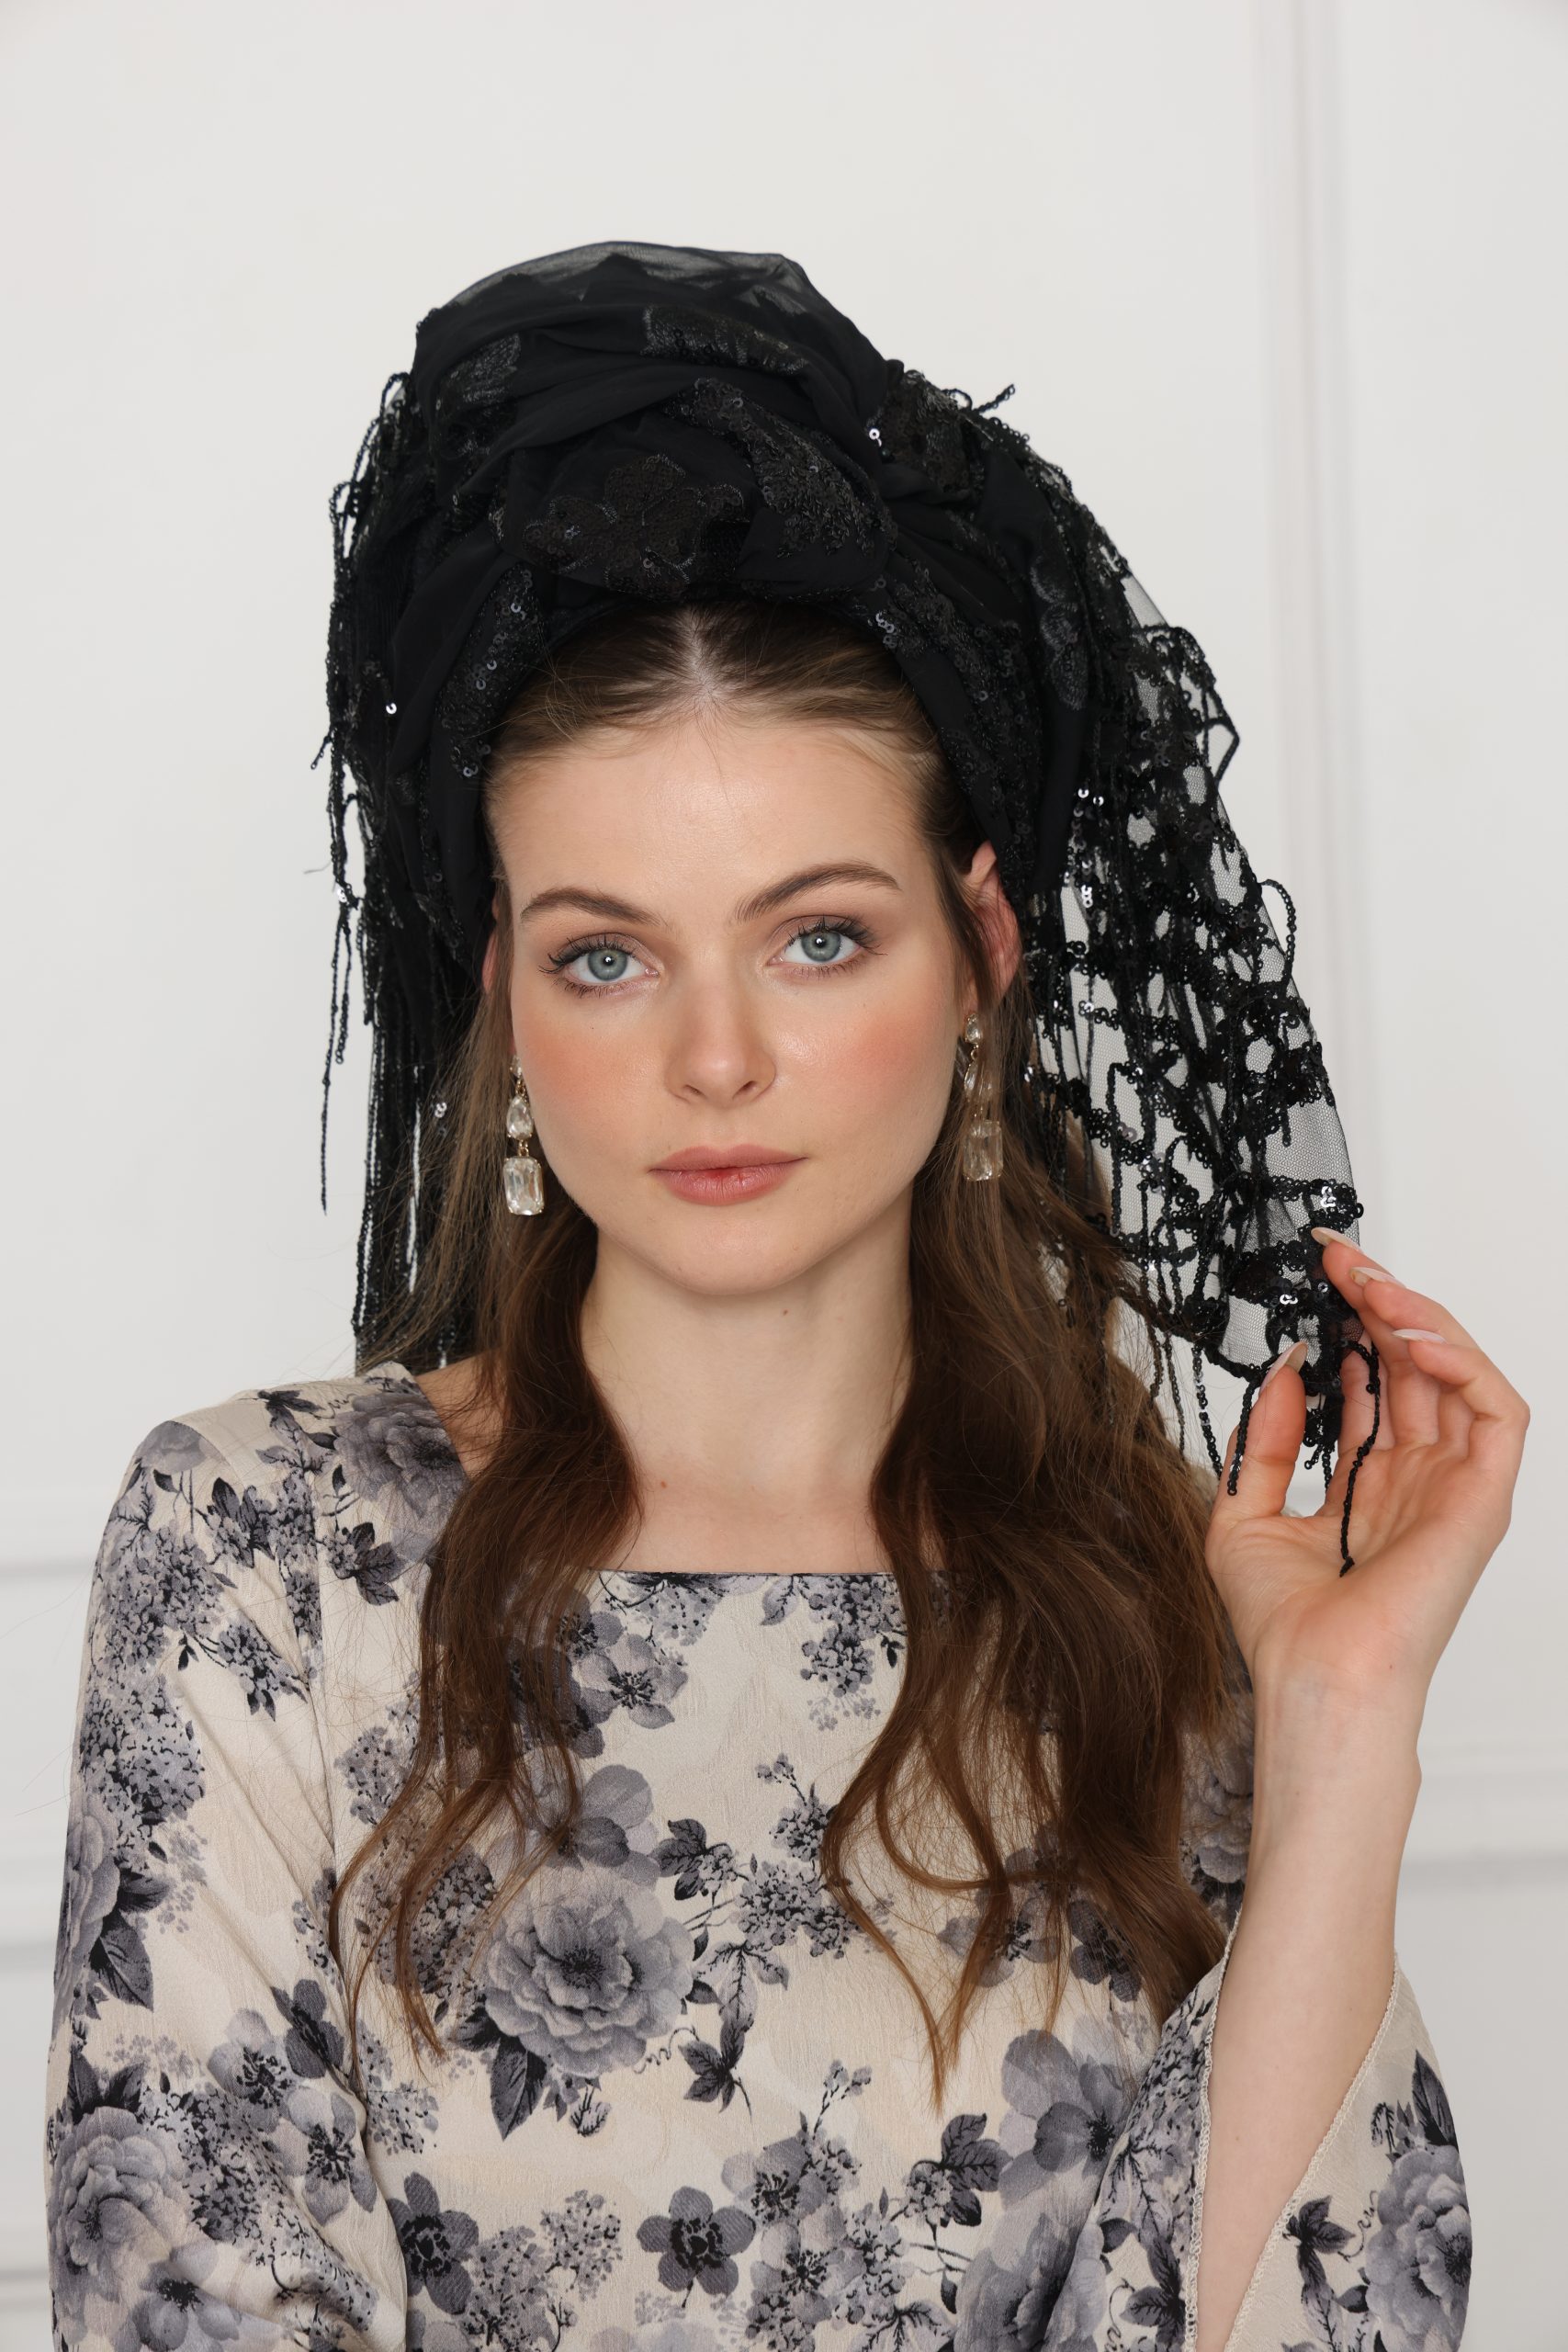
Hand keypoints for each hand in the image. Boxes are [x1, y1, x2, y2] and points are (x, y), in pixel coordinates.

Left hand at [1205, 1231, 1529, 1718]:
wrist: (1312, 1677)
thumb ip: (1263, 1442)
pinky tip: (1409, 1337)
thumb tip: (1284, 1371)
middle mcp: (1420, 1479)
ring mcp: (1455, 1486)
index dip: (1353, 1322)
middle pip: (1416, 1364)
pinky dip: (1462, 1362)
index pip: (1376, 1380)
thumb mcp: (1241, 1513)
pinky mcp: (1483, 1497)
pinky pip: (1497, 1411)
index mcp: (1374, 1484)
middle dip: (1381, 1299)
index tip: (1316, 1275)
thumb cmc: (1283, 1625)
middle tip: (1338, 1256)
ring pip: (1460, 1373)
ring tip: (1368, 1283)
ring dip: (1420, 1316)